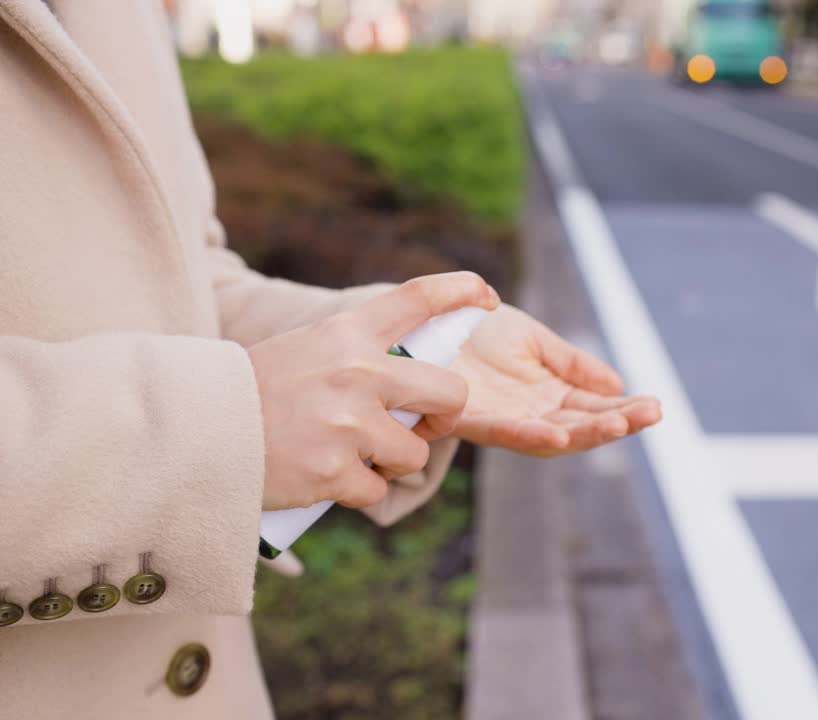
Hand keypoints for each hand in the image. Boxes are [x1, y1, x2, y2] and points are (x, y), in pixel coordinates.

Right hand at [249, 272, 500, 509]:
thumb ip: (357, 358)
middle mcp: (357, 372)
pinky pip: (377, 490)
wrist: (190, 431)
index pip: (417, 298)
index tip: (487, 295)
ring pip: (415, 452)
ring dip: (392, 461)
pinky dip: (357, 492)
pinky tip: (324, 479)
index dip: (461, 291)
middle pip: (452, 392)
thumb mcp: (304, 349)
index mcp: (347, 333)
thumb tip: (413, 385)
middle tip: (422, 425)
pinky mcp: (336, 472)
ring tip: (349, 454)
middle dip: (444, 414)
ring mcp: (349, 424)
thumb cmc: (250, 391)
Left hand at [451, 304, 660, 454]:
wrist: (425, 319)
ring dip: (585, 433)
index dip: (624, 408)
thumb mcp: (534, 341)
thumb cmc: (475, 331)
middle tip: (650, 414)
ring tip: (617, 424)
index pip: (594, 406)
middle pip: (581, 425)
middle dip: (617, 421)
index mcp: (549, 395)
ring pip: (552, 436)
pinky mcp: (471, 419)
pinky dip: (531, 437)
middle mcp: (530, 414)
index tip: (654, 405)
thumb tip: (617, 384)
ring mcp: (504, 419)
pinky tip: (558, 437)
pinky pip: (505, 433)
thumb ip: (572, 363)